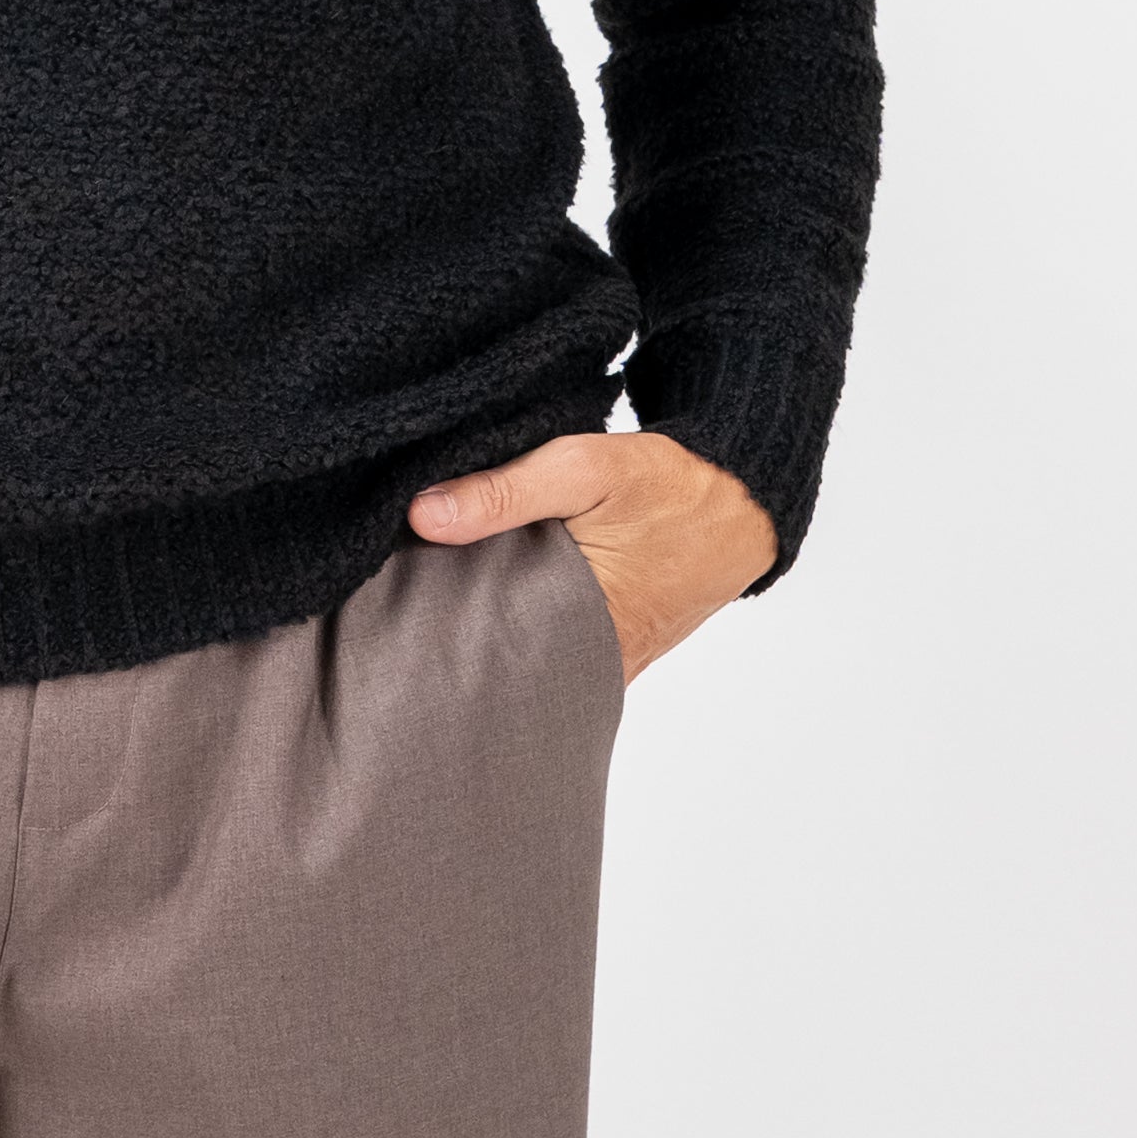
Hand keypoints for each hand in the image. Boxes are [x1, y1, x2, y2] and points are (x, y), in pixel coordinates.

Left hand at [409, 430, 777, 684]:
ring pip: (530, 660)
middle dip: (456, 647)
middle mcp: (598, 663)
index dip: (441, 647)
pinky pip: (556, 649)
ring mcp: (608, 661)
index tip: (393, 629)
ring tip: (430, 614)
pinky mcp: (613, 647)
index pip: (492, 661)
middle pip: (505, 668)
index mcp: (586, 629)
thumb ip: (505, 491)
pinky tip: (487, 603)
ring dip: (490, 635)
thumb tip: (422, 514)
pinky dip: (525, 629)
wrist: (743, 500)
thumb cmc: (670, 485)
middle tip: (398, 625)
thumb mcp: (585, 469)